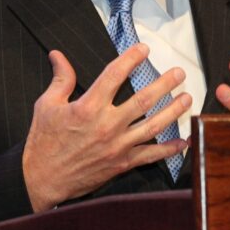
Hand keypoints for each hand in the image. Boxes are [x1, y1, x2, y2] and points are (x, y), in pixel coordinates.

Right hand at [22, 44, 190, 211]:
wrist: (42, 179)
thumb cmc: (43, 142)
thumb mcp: (47, 105)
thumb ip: (60, 79)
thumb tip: (58, 55)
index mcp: (88, 107)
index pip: (114, 76)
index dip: (131, 59)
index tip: (144, 49)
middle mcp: (107, 125)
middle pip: (143, 100)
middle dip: (164, 84)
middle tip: (179, 72)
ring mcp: (117, 146)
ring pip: (153, 126)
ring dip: (172, 111)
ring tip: (187, 98)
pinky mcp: (121, 163)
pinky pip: (150, 155)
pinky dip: (169, 149)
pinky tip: (184, 141)